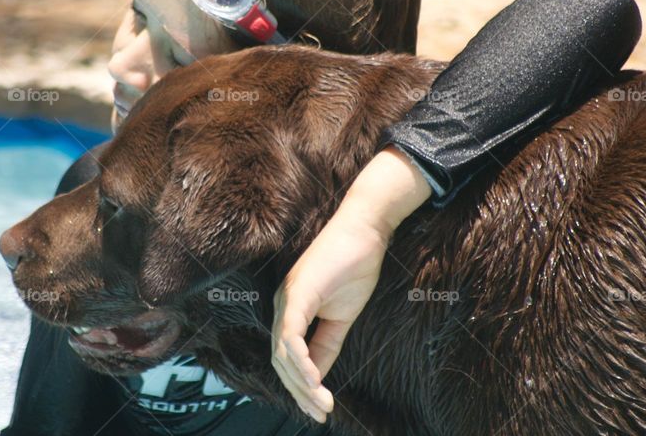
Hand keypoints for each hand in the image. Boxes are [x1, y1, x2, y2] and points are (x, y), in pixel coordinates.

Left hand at [271, 146, 431, 422]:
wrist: (366, 230)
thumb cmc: (355, 265)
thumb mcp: (341, 315)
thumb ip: (326, 343)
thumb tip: (318, 376)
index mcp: (291, 310)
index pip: (286, 357)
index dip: (299, 386)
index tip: (319, 409)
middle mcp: (282, 305)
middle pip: (280, 360)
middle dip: (299, 392)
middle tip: (320, 414)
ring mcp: (287, 297)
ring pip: (283, 353)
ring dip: (302, 384)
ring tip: (322, 405)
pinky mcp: (298, 292)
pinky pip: (292, 334)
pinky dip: (301, 361)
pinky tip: (316, 380)